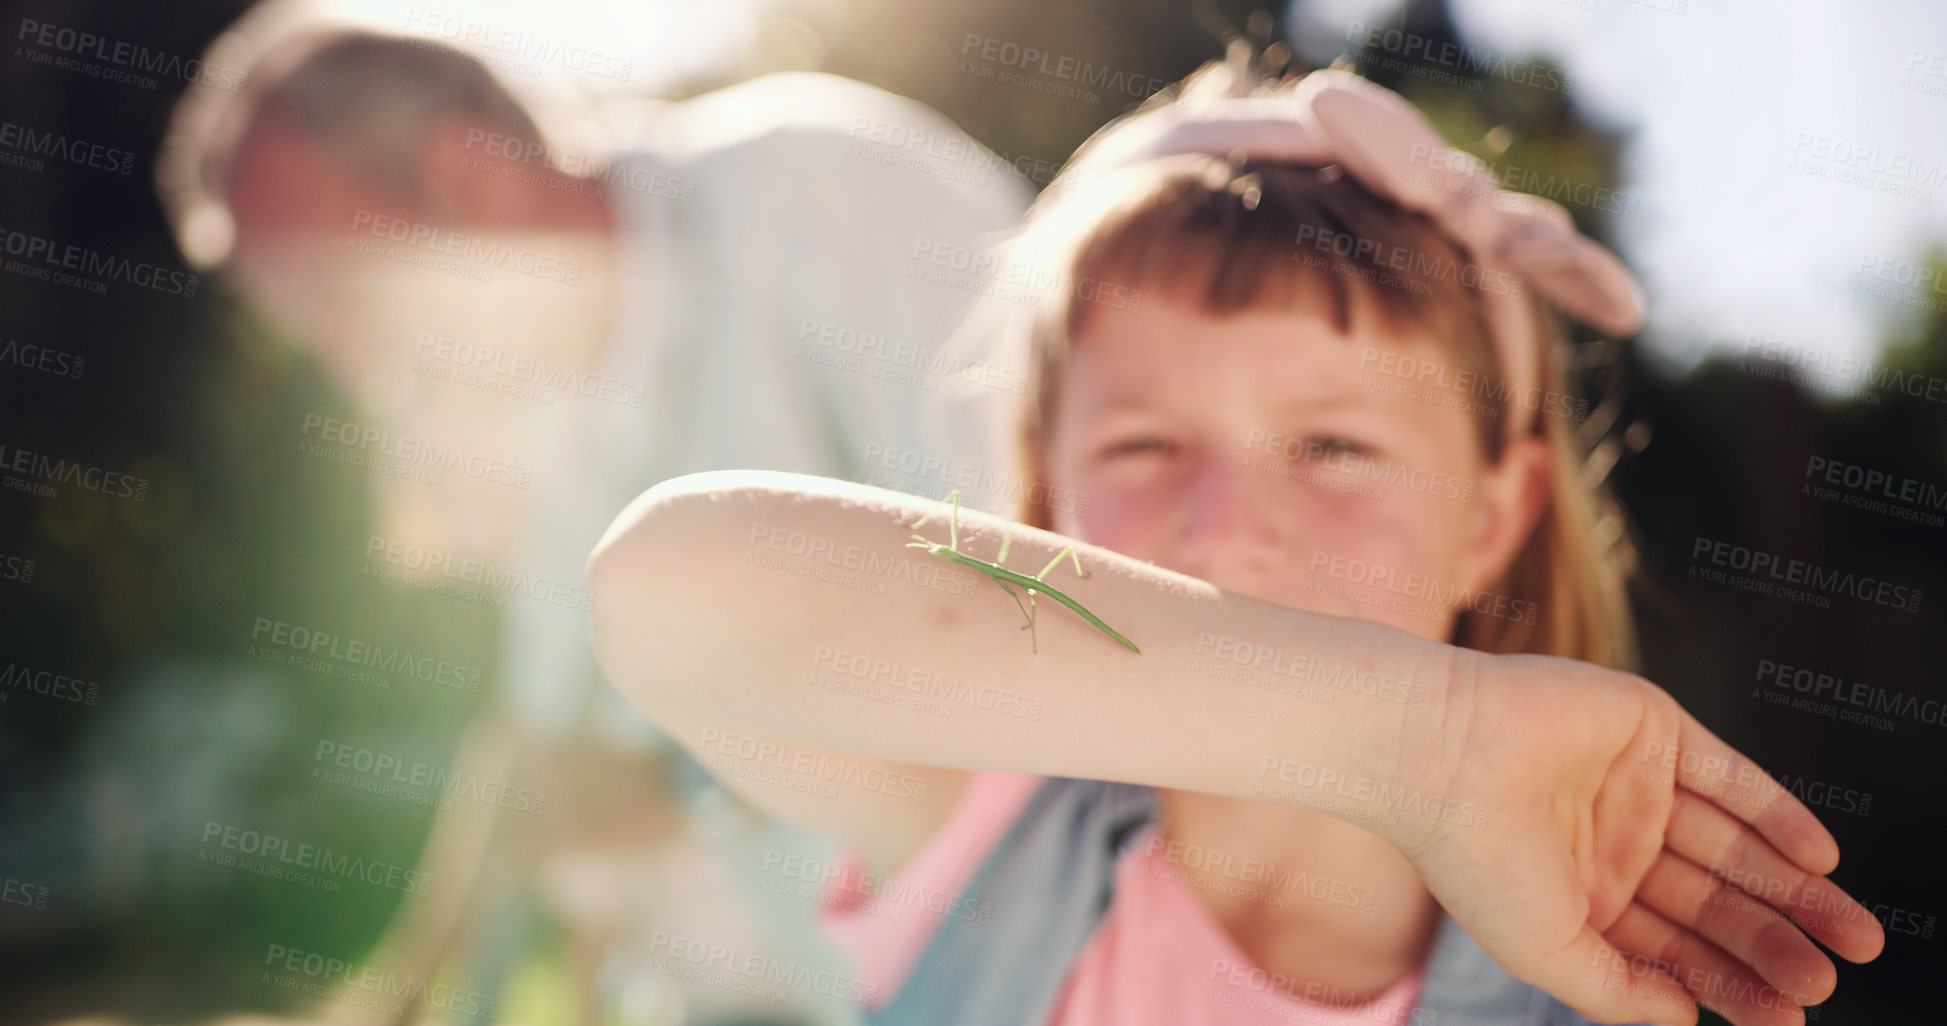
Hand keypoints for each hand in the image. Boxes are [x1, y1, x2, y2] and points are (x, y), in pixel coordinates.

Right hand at [1393, 650, 1883, 1025]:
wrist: (1437, 754)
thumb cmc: (1474, 855)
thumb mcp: (1549, 949)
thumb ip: (1618, 989)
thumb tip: (1687, 1019)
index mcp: (1585, 894)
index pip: (1677, 946)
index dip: (1732, 983)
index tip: (1787, 1018)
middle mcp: (1615, 839)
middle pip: (1715, 899)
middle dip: (1772, 941)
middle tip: (1826, 977)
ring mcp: (1637, 782)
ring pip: (1733, 844)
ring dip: (1792, 887)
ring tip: (1851, 932)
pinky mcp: (1651, 729)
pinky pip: (1730, 777)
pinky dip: (1776, 815)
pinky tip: (1820, 858)